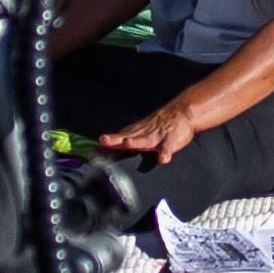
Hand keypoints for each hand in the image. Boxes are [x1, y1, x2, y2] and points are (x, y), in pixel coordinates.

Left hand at [93, 100, 208, 161]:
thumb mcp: (138, 132)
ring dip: (137, 141)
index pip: (117, 140)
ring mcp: (157, 136)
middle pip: (127, 137)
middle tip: (104, 140)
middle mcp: (143, 134)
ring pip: (145, 139)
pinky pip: (168, 146)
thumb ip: (120, 143)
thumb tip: (97, 152)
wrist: (181, 113)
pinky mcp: (172, 139)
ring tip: (128, 143)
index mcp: (134, 134)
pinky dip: (165, 152)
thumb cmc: (156, 127)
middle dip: (116, 140)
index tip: (92, 153)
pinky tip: (163, 159)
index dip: (105, 146)